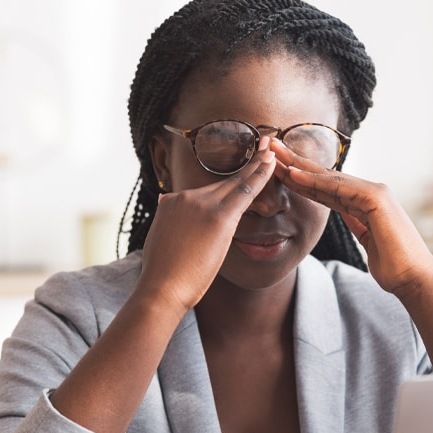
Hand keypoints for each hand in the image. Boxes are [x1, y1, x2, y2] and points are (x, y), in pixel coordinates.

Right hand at [138, 143, 276, 314]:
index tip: (237, 167)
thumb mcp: (161, 242)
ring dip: (256, 165)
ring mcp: (200, 204)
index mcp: (171, 203)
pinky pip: (244, 191)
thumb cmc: (163, 276)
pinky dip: (260, 175)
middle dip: (245, 162)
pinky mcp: (218, 216)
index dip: (224, 180)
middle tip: (263, 143)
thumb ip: (170, 224)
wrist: (162, 288)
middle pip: (221, 180)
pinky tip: (272, 163)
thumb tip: (168, 214)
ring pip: (235, 182)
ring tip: (272, 150)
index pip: (203, 191)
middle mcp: (184, 197)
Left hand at [272, 140, 432, 296]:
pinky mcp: (376, 199)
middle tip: (270, 147)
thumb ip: (359, 226)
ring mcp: (375, 193)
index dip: (303, 179)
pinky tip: (293, 175)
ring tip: (274, 154)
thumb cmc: (394, 268)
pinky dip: (314, 182)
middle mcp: (372, 192)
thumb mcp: (369, 243)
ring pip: (329, 178)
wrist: (414, 280)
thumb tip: (349, 217)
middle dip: (297, 163)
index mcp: (368, 203)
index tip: (279, 171)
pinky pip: (338, 188)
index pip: (328, 189)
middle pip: (326, 177)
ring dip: (299, 166)